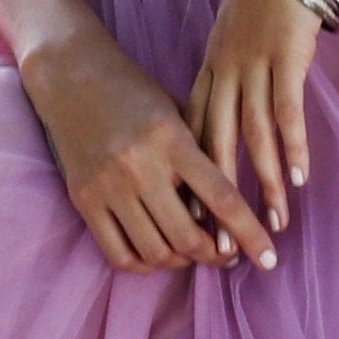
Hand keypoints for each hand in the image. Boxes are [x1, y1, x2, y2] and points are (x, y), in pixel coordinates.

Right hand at [22, 23, 279, 274]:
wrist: (70, 73)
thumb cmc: (134, 91)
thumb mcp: (177, 112)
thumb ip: (200, 157)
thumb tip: (228, 215)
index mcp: (171, 138)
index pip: (222, 198)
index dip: (249, 234)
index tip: (269, 258)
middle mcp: (139, 166)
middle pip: (188, 237)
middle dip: (215, 256)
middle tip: (227, 256)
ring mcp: (107, 187)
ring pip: (155, 252)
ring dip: (182, 262)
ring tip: (193, 252)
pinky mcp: (83, 200)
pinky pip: (118, 254)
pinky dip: (145, 265)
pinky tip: (159, 254)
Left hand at [186, 0, 323, 236]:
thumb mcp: (238, 40)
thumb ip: (234, 79)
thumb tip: (236, 122)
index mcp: (210, 71)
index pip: (195, 137)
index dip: (194, 182)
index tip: (193, 223)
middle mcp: (224, 72)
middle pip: (217, 146)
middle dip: (220, 200)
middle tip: (224, 244)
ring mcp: (253, 64)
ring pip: (253, 135)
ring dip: (264, 183)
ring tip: (275, 222)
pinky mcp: (285, 56)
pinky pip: (285, 110)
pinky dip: (292, 146)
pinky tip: (298, 178)